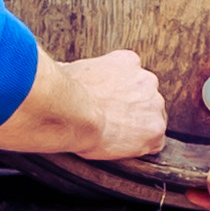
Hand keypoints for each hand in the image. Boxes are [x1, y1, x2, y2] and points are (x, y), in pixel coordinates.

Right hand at [0, 49, 164, 161]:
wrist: (71, 111)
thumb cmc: (63, 92)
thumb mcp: (70, 71)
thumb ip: (78, 74)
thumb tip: (54, 76)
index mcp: (127, 61)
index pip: (132, 79)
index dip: (118, 96)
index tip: (105, 106)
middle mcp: (147, 79)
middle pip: (145, 99)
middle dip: (130, 111)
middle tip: (108, 124)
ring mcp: (153, 104)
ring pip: (151, 120)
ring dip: (136, 129)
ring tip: (111, 137)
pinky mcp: (155, 129)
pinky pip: (154, 143)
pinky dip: (140, 148)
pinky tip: (120, 148)